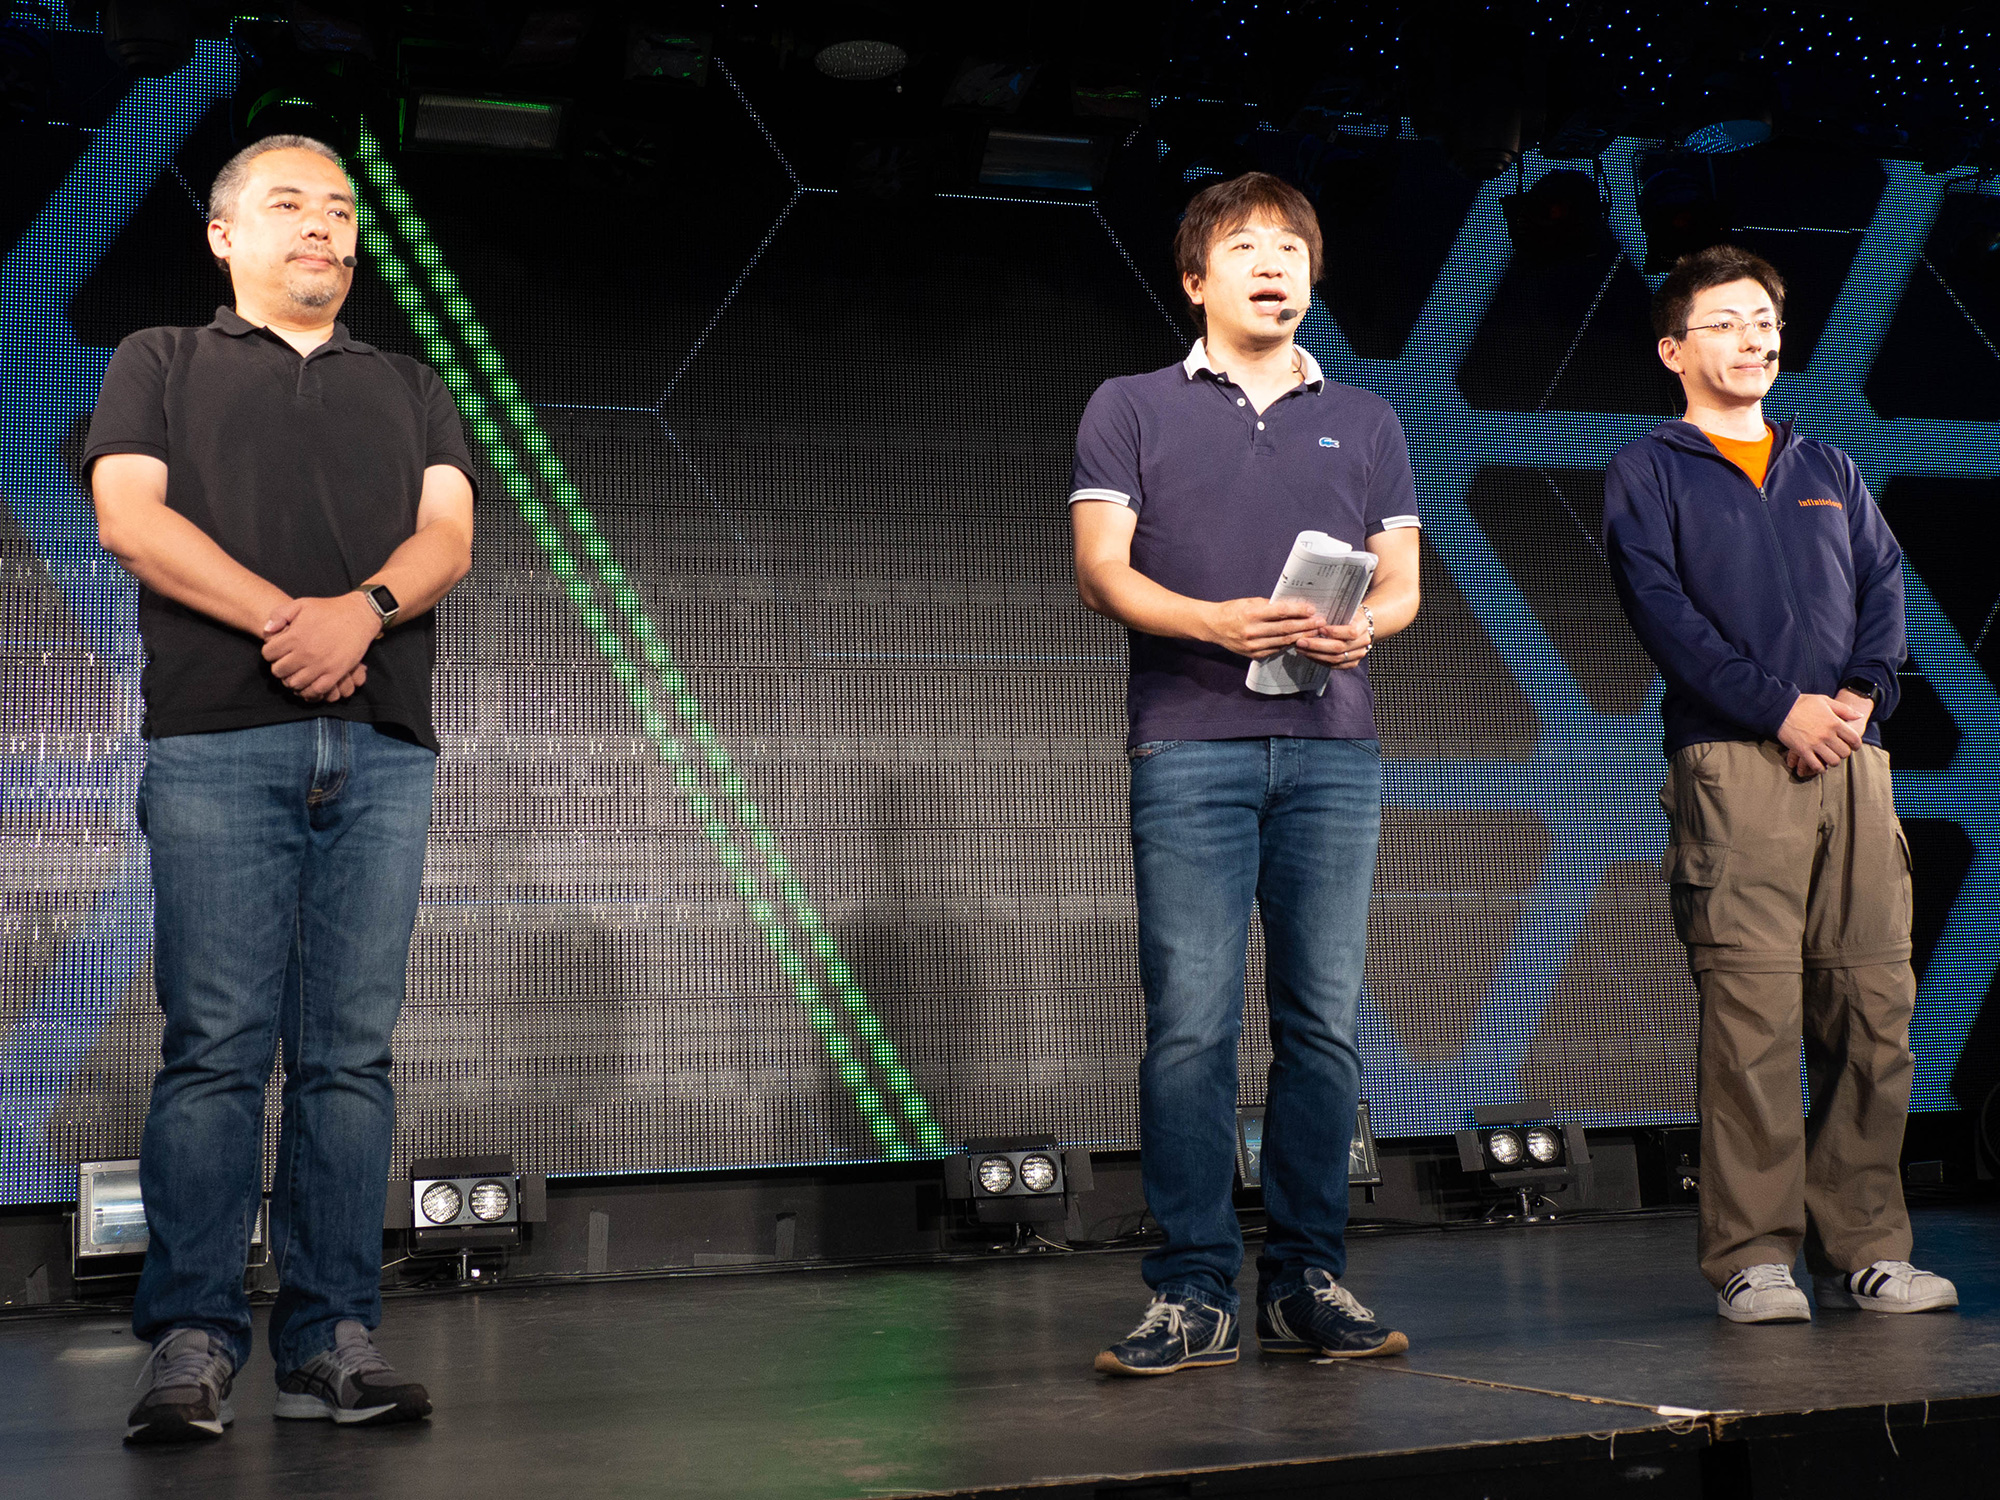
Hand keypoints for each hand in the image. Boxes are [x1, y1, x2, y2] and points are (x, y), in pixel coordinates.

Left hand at [262, 594, 380, 700]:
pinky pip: (316, 690)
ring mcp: (321, 665)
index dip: (270, 652)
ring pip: (295, 683)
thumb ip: (279, 614)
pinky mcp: (335, 673)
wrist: (359, 616)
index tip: (278, 651)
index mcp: (295, 636)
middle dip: (279, 667)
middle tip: (286, 663)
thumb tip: (267, 631)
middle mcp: (305, 653)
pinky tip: (309, 684)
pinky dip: (309, 691)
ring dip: (292, 680)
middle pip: (279, 671)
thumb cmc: (329, 609)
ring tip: (297, 673)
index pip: (269, 654)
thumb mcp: (301, 604)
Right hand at [1204, 597, 1323, 658]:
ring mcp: (1253, 645)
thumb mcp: (1249, 602)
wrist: (1213, 627)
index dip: (1298, 611)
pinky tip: (1299, 640)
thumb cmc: (1232, 610)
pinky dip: (1289, 645)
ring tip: (1315, 632)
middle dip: (1305, 625)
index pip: (1280, 612)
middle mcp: (1252, 631)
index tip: (1311, 609)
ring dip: (1301, 636)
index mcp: (1251, 614)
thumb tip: (1291, 606)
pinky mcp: (1254, 654)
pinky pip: (1276, 650)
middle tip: (1320, 622)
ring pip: (1283, 641)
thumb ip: (1269, 605)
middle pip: (1285, 628)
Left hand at [1293, 608, 1373, 669]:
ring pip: (1335, 659)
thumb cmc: (1347, 615)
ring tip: (1301, 649)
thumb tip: (1310, 617)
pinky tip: (1309, 655)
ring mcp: (1358, 654)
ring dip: (1315, 654)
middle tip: (1301, 642)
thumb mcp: (1343, 609)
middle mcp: (1363, 642)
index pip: (1351, 632)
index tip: (1319, 628)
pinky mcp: (1352, 663)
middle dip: (1317, 645)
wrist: (1359, 625)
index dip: (1335, 632)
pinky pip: (1334, 665)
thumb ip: (1332, 614)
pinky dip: (1320, 660)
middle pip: (1339, 648)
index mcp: (1363, 626)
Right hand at [1776, 692, 1865, 775]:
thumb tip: (1859, 716)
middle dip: (1844, 753)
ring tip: (1830, 758)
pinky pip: (1816, 765)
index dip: (1856, 745)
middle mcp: (1827, 735)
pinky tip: (1819, 766)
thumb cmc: (1803, 703)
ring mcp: (1814, 744)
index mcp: (1834, 722)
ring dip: (1833, 761)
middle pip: (1844, 752)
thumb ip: (1844, 709)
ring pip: (1832, 761)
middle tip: (1839, 751)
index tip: (1853, 746)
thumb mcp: (1825, 701)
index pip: (1854, 739)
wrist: (1780, 709)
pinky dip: (1820, 768)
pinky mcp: (1802, 750)